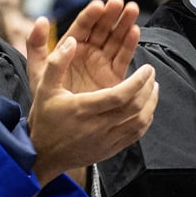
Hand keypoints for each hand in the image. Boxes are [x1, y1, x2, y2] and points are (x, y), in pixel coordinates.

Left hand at [26, 0, 140, 94]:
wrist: (60, 124)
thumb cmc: (46, 96)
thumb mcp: (38, 71)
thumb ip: (36, 46)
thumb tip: (42, 19)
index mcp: (69, 47)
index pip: (81, 27)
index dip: (90, 15)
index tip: (98, 5)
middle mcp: (87, 52)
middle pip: (101, 28)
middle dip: (110, 14)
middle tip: (119, 2)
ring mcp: (102, 62)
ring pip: (115, 39)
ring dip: (124, 24)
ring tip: (132, 9)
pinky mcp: (114, 75)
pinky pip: (123, 57)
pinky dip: (129, 44)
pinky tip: (135, 31)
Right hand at [27, 22, 157, 185]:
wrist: (42, 155)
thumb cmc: (43, 118)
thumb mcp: (43, 88)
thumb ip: (57, 63)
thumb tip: (72, 41)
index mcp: (82, 109)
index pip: (119, 97)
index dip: (137, 82)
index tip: (147, 69)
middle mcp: (97, 127)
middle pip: (134, 109)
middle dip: (147, 89)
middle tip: (151, 73)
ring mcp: (106, 141)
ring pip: (139, 123)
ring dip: (151, 104)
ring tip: (153, 87)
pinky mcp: (110, 150)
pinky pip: (136, 135)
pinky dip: (146, 119)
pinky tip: (146, 107)